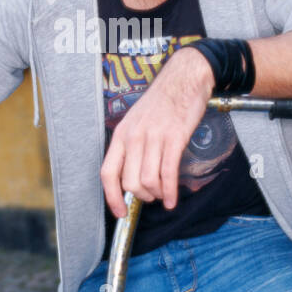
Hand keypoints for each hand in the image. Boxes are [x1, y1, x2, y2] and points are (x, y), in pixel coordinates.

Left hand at [100, 47, 213, 218]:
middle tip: (149, 198)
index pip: (107, 173)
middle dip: (140, 197)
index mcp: (121, 134)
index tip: (120, 212)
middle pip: (129, 182)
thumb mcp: (136, 121)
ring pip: (148, 180)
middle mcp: (134, 137)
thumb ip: (131, 147)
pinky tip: (172, 200)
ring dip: (155, 195)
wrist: (184, 79)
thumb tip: (130, 177)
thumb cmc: (161, 102)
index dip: (111, 198)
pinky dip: (169, 192)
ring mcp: (154, 137)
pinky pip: (168, 173)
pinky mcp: (175, 138)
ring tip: (161, 196)